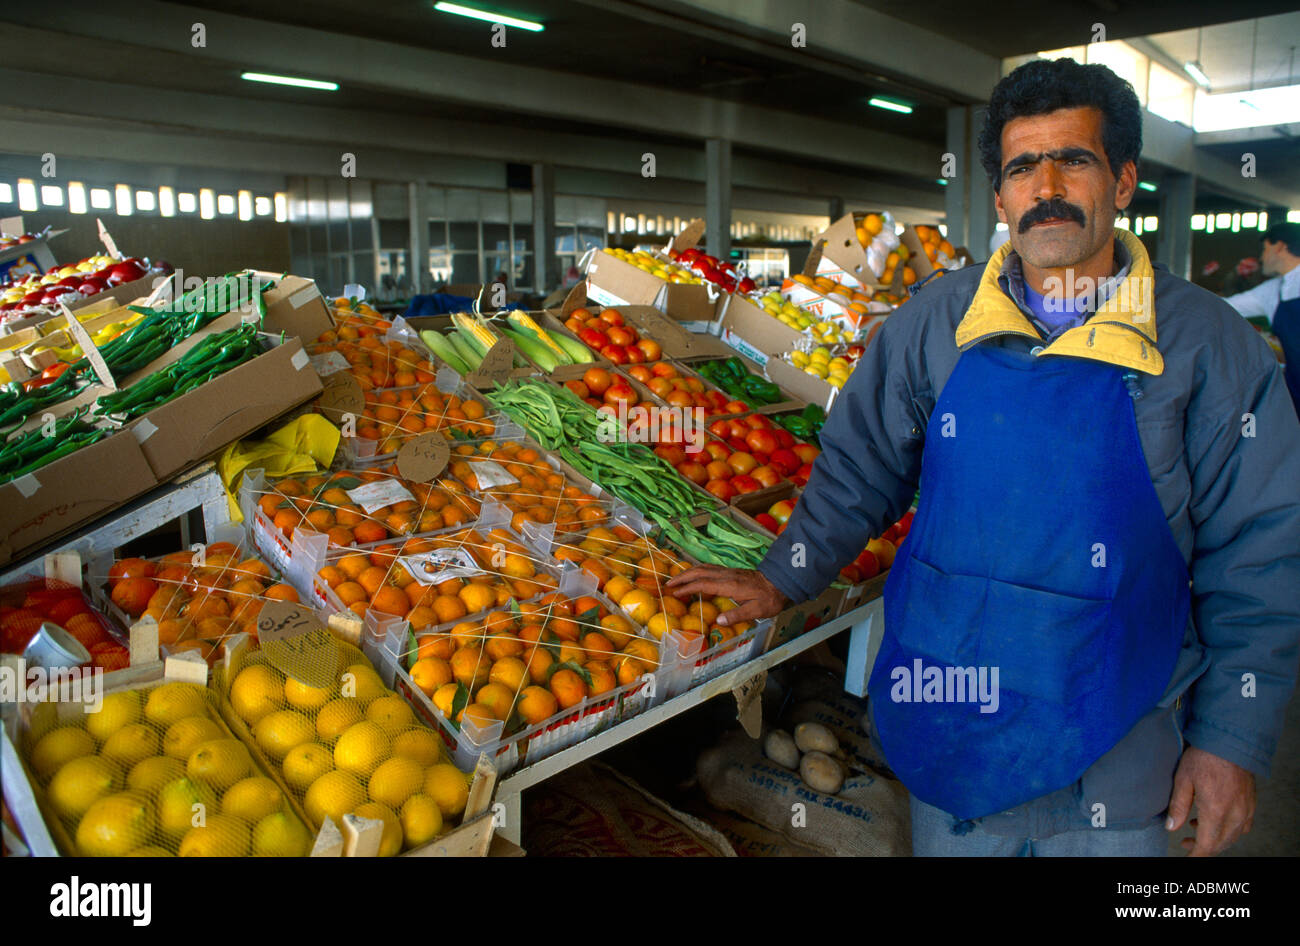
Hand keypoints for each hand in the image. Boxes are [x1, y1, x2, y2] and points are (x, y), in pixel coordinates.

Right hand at [665, 566, 788, 626]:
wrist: (780, 582)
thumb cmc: (769, 599)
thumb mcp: (756, 611)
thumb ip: (737, 615)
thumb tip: (717, 621)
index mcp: (730, 585)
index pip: (704, 584)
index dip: (687, 587)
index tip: (674, 592)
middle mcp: (727, 576)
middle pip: (700, 572)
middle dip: (682, 577)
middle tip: (668, 584)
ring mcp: (729, 572)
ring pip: (704, 568)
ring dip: (688, 572)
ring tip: (676, 579)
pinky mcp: (731, 572)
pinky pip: (710, 569)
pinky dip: (698, 571)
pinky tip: (695, 576)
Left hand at [1166, 746, 1255, 855]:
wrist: (1229, 741)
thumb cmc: (1203, 757)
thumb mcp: (1183, 779)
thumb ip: (1178, 806)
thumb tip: (1171, 828)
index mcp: (1215, 811)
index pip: (1207, 844)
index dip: (1196, 854)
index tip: (1186, 856)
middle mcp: (1234, 814)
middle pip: (1221, 843)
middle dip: (1203, 848)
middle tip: (1186, 842)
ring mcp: (1245, 809)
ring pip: (1233, 837)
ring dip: (1216, 839)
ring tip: (1196, 828)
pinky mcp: (1251, 803)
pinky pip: (1244, 826)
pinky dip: (1230, 830)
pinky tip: (1218, 822)